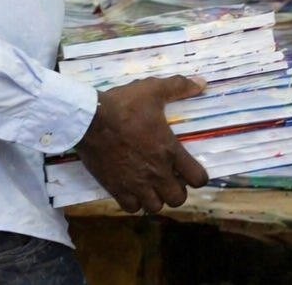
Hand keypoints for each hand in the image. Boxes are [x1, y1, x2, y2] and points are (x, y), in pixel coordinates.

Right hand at [75, 75, 209, 213]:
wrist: (89, 119)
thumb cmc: (124, 105)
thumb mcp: (153, 89)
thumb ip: (179, 86)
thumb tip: (202, 83)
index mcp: (170, 151)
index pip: (198, 178)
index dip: (198, 176)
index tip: (191, 171)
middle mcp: (156, 172)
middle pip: (178, 199)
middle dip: (177, 190)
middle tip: (170, 179)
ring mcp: (136, 183)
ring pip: (155, 206)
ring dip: (156, 198)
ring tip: (151, 186)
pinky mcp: (116, 188)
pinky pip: (132, 208)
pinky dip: (135, 202)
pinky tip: (133, 190)